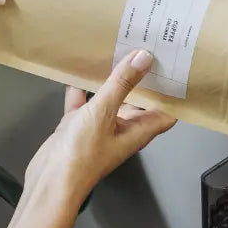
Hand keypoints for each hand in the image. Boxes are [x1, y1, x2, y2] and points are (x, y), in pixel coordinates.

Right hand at [24, 49, 176, 210]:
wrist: (51, 178)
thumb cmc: (82, 153)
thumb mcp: (104, 112)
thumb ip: (122, 84)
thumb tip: (144, 58)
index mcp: (138, 131)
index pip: (165, 113)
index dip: (172, 94)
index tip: (176, 69)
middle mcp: (123, 130)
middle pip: (139, 103)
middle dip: (142, 80)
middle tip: (146, 49)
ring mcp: (100, 129)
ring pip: (110, 100)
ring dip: (112, 81)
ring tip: (116, 51)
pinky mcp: (79, 127)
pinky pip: (83, 103)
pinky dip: (81, 89)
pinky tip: (78, 70)